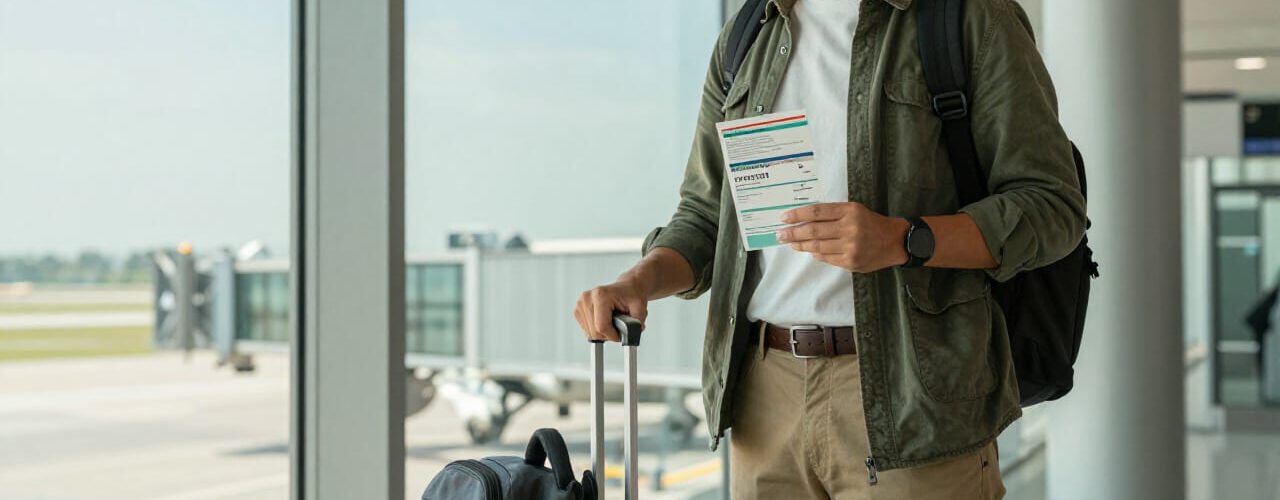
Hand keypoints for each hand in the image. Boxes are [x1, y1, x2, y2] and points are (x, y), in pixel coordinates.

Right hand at [574, 279, 648, 341]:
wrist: (627, 288)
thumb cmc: (632, 296)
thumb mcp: (640, 308)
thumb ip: (636, 323)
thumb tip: (630, 337)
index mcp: (601, 295)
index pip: (601, 327)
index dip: (613, 335)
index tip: (621, 334)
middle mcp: (587, 298)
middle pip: (594, 332)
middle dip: (609, 334)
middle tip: (619, 325)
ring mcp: (581, 303)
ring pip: (590, 333)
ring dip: (603, 332)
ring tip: (612, 321)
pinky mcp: (578, 310)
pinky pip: (587, 330)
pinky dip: (597, 330)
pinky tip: (604, 320)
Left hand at [778, 202, 909, 272]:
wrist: (895, 241)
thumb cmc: (871, 223)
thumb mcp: (855, 210)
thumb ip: (832, 214)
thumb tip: (805, 221)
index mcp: (849, 211)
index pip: (817, 212)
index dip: (798, 215)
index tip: (784, 218)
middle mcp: (850, 228)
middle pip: (814, 230)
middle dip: (793, 232)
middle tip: (780, 234)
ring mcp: (850, 247)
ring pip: (817, 246)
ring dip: (800, 245)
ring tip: (790, 243)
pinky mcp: (851, 262)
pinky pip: (827, 258)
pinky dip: (816, 254)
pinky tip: (809, 251)